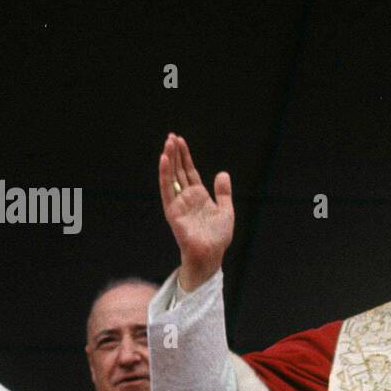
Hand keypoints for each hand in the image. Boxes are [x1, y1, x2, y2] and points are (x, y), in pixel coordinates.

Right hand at [157, 133, 233, 291]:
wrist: (211, 254)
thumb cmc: (218, 237)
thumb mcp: (226, 210)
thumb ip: (223, 192)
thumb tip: (222, 173)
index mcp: (198, 196)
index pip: (189, 171)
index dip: (185, 156)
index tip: (180, 140)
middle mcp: (186, 197)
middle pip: (178, 170)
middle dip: (175, 153)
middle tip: (171, 136)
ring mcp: (178, 203)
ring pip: (171, 177)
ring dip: (168, 160)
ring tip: (167, 143)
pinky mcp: (172, 211)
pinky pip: (167, 189)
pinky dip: (164, 175)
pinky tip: (164, 160)